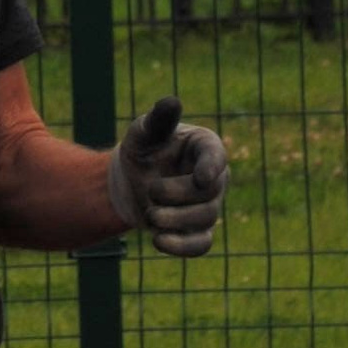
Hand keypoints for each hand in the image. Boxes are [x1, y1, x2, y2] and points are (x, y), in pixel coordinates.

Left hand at [106, 95, 230, 256]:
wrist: (131, 180)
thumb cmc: (143, 149)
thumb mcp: (144, 132)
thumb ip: (158, 120)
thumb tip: (172, 101)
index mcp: (205, 147)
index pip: (216, 157)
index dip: (211, 167)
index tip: (201, 178)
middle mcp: (213, 177)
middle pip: (209, 193)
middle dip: (178, 196)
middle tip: (151, 192)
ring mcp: (208, 206)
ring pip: (205, 219)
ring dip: (175, 220)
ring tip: (151, 214)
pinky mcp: (197, 231)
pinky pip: (200, 245)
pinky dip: (182, 247)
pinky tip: (158, 242)